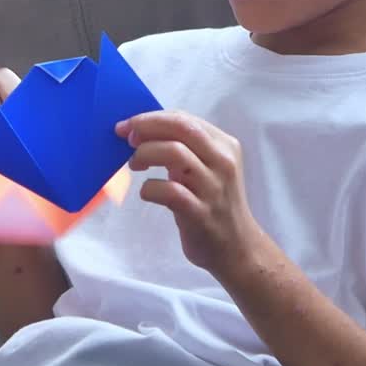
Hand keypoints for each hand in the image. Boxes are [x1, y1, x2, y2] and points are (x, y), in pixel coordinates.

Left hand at [116, 110, 261, 275]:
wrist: (237, 248)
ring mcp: (213, 187)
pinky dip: (149, 187)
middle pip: (181, 127)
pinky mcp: (201, 213)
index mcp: (224, 145)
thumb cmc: (212, 203)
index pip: (184, 118)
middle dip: (147, 126)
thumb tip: (141, 131)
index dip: (151, 118)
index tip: (128, 125)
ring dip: (145, 154)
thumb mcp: (205, 169)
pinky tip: (146, 192)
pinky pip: (169, 191)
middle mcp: (222, 162)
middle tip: (127, 138)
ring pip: (175, 152)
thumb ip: (184, 148)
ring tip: (135, 165)